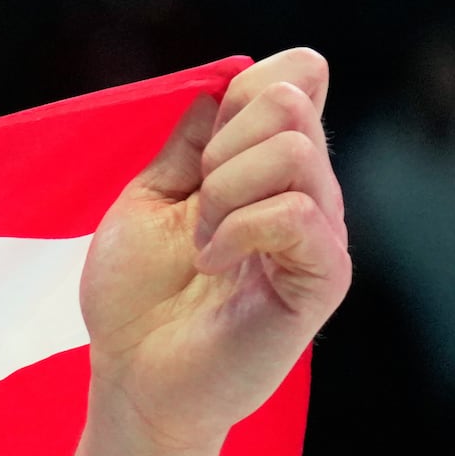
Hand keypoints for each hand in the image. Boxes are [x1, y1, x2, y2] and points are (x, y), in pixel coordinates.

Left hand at [77, 50, 352, 455]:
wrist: (132, 377)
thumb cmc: (135, 299)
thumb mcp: (147, 201)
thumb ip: (186, 146)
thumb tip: (220, 88)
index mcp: (266, 167)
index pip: (295, 77)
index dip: (244, 90)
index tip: (199, 151)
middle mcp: (305, 191)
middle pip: (290, 102)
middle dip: (219, 147)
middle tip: (196, 208)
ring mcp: (319, 234)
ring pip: (295, 151)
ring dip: (224, 193)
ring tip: (203, 244)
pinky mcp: (322, 278)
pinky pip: (299, 214)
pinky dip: (239, 230)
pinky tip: (214, 264)